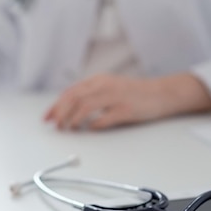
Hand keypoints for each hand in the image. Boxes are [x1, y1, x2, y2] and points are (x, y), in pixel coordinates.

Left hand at [44, 73, 210, 129]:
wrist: (163, 93)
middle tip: (55, 125)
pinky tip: (90, 130)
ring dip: (73, 119)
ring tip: (68, 129)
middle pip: (74, 98)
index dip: (56, 105)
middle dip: (60, 113)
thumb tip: (69, 109)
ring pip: (85, 106)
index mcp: (99, 80)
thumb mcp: (110, 87)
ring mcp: (116, 97)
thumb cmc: (135, 93)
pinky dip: (93, 125)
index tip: (48, 117)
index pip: (71, 92)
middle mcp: (105, 85)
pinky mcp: (126, 109)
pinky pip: (104, 118)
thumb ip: (92, 94)